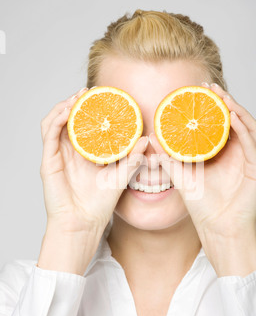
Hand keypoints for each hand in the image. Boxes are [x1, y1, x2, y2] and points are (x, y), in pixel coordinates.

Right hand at [40, 88, 148, 233]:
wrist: (84, 224)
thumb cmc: (100, 204)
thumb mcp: (120, 176)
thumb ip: (132, 159)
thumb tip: (147, 139)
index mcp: (85, 152)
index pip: (85, 123)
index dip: (91, 108)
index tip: (104, 96)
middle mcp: (69, 151)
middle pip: (69, 118)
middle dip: (77, 102)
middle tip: (91, 91)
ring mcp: (58, 154)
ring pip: (56, 121)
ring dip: (65, 106)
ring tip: (78, 97)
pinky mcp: (48, 161)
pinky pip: (49, 134)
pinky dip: (57, 119)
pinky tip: (68, 111)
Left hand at [150, 83, 255, 275]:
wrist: (218, 230)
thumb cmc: (204, 207)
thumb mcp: (182, 177)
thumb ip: (168, 158)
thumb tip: (151, 139)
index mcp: (224, 154)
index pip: (221, 123)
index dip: (212, 106)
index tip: (198, 92)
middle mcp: (239, 154)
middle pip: (236, 120)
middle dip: (225, 101)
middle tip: (209, 88)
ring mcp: (251, 161)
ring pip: (248, 127)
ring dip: (237, 109)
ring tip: (222, 97)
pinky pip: (253, 145)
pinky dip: (244, 129)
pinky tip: (232, 117)